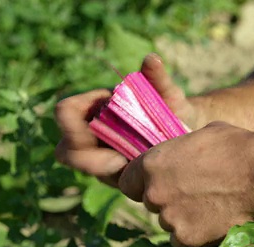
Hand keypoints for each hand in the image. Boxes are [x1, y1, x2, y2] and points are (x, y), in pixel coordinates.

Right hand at [54, 53, 196, 185]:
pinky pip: (108, 181)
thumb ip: (158, 78)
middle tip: (121, 161)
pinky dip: (123, 179)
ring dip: (105, 172)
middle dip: (89, 159)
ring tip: (134, 168)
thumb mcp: (168, 93)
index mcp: (94, 107)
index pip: (65, 113)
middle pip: (65, 151)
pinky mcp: (114, 176)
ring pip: (85, 169)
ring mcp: (100, 157)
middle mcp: (91, 134)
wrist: (189, 130)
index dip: (76, 123)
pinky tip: (144, 175)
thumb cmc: (172, 106)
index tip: (107, 129)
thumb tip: (152, 59)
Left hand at [118, 122, 253, 246]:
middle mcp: (154, 193)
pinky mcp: (187, 238)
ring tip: (211, 207)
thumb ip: (180, 152)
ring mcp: (169, 218)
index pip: (128, 184)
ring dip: (183, 219)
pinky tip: (213, 223)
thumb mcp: (199, 136)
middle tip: (195, 195)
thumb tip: (182, 155)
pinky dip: (195, 236)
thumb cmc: (235, 146)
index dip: (144, 185)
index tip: (161, 185)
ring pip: (168, 223)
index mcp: (151, 164)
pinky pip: (183, 241)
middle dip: (169, 201)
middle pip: (151, 204)